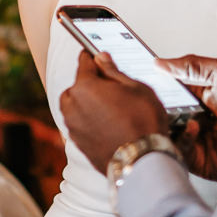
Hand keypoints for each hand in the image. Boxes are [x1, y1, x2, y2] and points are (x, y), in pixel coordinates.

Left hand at [60, 51, 169, 172]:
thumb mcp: (136, 88)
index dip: (92, 57)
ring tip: (110, 106)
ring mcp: (73, 126)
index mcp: (84, 87)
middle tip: (110, 86)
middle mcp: (72, 105)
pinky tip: (107, 122)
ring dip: (87, 102)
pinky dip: (88, 119)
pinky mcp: (77, 142)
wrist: (142, 161)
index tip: (95, 55)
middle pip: (77, 85)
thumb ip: (113, 71)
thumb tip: (101, 59)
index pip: (84, 62)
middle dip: (90, 83)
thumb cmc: (143, 124)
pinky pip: (79, 122)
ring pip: (75, 105)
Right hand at [159, 55, 216, 182]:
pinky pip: (177, 150)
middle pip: (160, 111)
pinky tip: (193, 129)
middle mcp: (189, 117)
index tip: (138, 76)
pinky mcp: (195, 159)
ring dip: (165, 123)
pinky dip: (180, 139)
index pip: (165, 89)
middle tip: (150, 97)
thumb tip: (160, 62)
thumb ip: (192, 65)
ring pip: (164, 132)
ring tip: (172, 113)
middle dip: (155, 105)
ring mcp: (190, 139)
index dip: (152, 84)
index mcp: (194, 96)